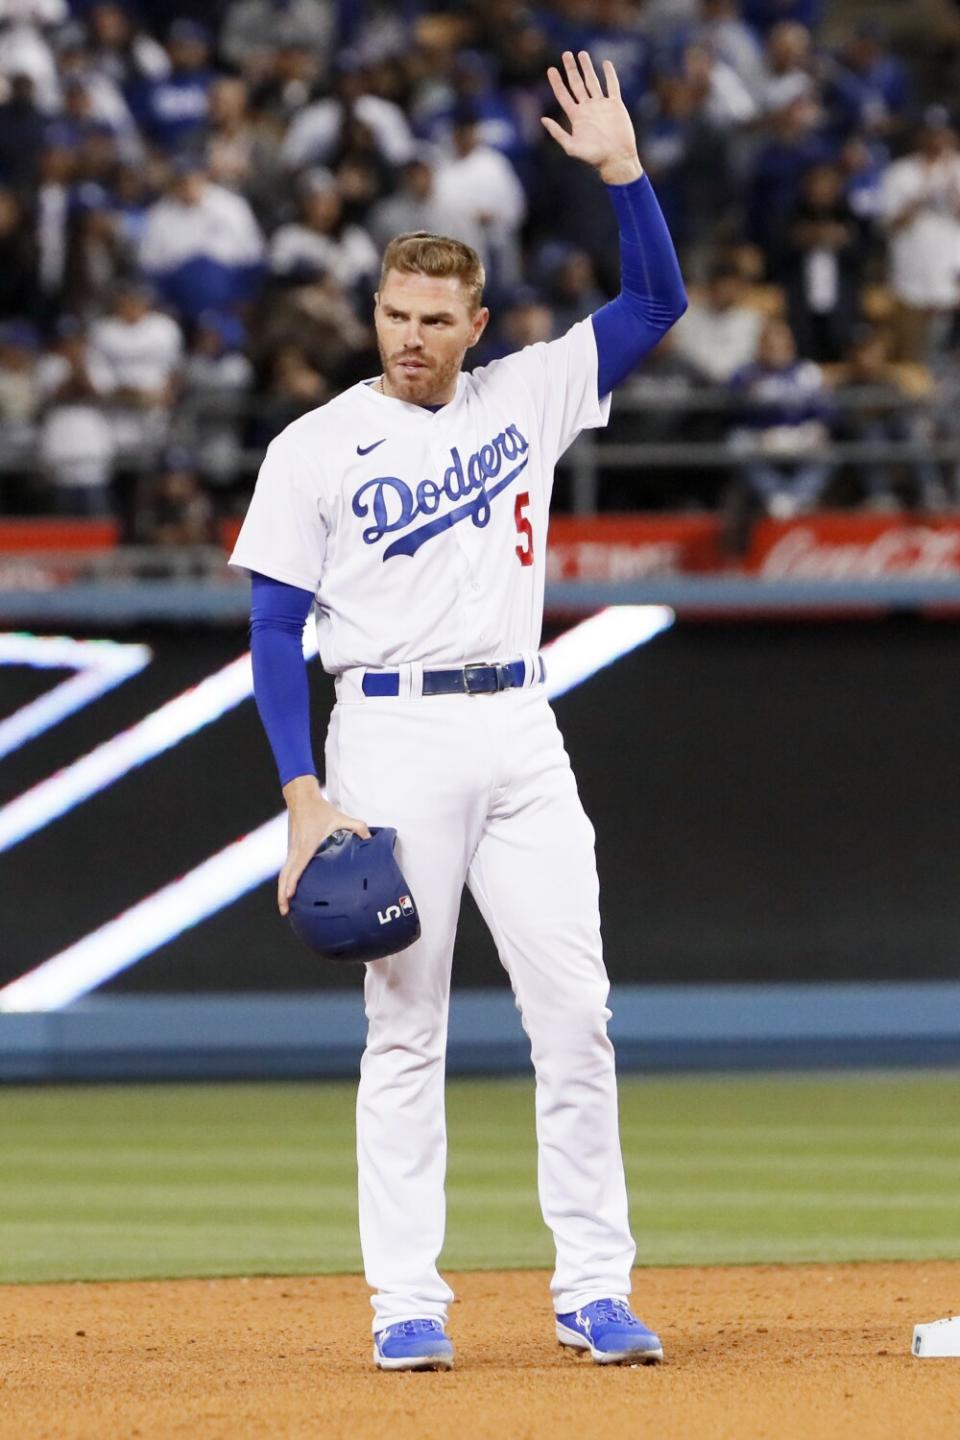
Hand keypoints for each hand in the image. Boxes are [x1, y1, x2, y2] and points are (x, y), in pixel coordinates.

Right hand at [278, 775, 370, 915]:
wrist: (301, 798)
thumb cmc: (320, 809)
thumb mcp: (340, 817)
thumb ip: (357, 827)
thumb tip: (370, 840)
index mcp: (307, 845)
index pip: (297, 867)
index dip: (292, 882)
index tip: (290, 896)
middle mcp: (296, 849)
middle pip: (285, 875)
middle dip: (283, 894)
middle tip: (285, 910)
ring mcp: (291, 849)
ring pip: (283, 873)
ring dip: (282, 890)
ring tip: (285, 906)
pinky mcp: (291, 848)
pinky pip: (286, 868)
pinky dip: (285, 880)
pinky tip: (288, 890)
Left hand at [541, 51, 642, 185]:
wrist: (617, 159)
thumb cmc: (594, 157)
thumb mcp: (572, 147)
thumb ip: (557, 133)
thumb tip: (542, 119)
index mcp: (576, 116)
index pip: (563, 95)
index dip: (557, 82)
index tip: (551, 69)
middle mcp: (587, 108)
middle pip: (577, 84)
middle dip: (571, 69)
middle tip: (566, 54)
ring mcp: (601, 106)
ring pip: (592, 82)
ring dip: (587, 68)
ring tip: (581, 54)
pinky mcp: (615, 105)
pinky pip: (612, 86)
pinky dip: (609, 75)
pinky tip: (605, 64)